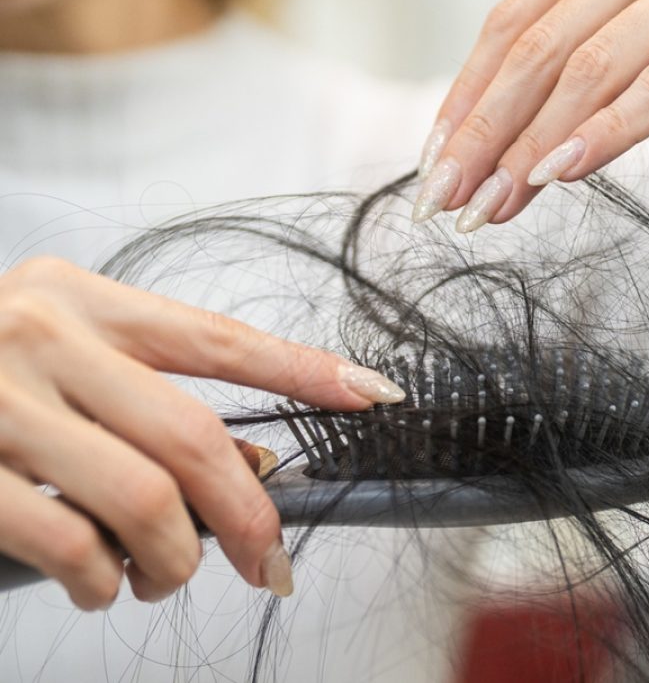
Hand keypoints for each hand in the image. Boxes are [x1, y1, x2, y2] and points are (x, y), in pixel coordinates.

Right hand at [0, 256, 402, 609]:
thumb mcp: (63, 352)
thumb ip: (143, 397)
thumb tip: (249, 470)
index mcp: (83, 300)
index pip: (218, 340)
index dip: (304, 371)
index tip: (373, 395)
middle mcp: (40, 336)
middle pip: (192, 437)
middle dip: (249, 514)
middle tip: (270, 560)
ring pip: (139, 501)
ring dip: (173, 561)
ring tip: (166, 576)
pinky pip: (65, 545)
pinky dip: (102, 582)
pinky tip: (102, 583)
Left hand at [414, 0, 648, 225]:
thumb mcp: (641, 82)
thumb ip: (574, 99)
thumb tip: (486, 160)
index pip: (512, 25)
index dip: (465, 100)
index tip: (434, 169)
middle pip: (539, 45)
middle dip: (486, 131)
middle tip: (451, 198)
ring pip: (593, 63)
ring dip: (535, 143)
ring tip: (498, 202)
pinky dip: (609, 131)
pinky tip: (566, 173)